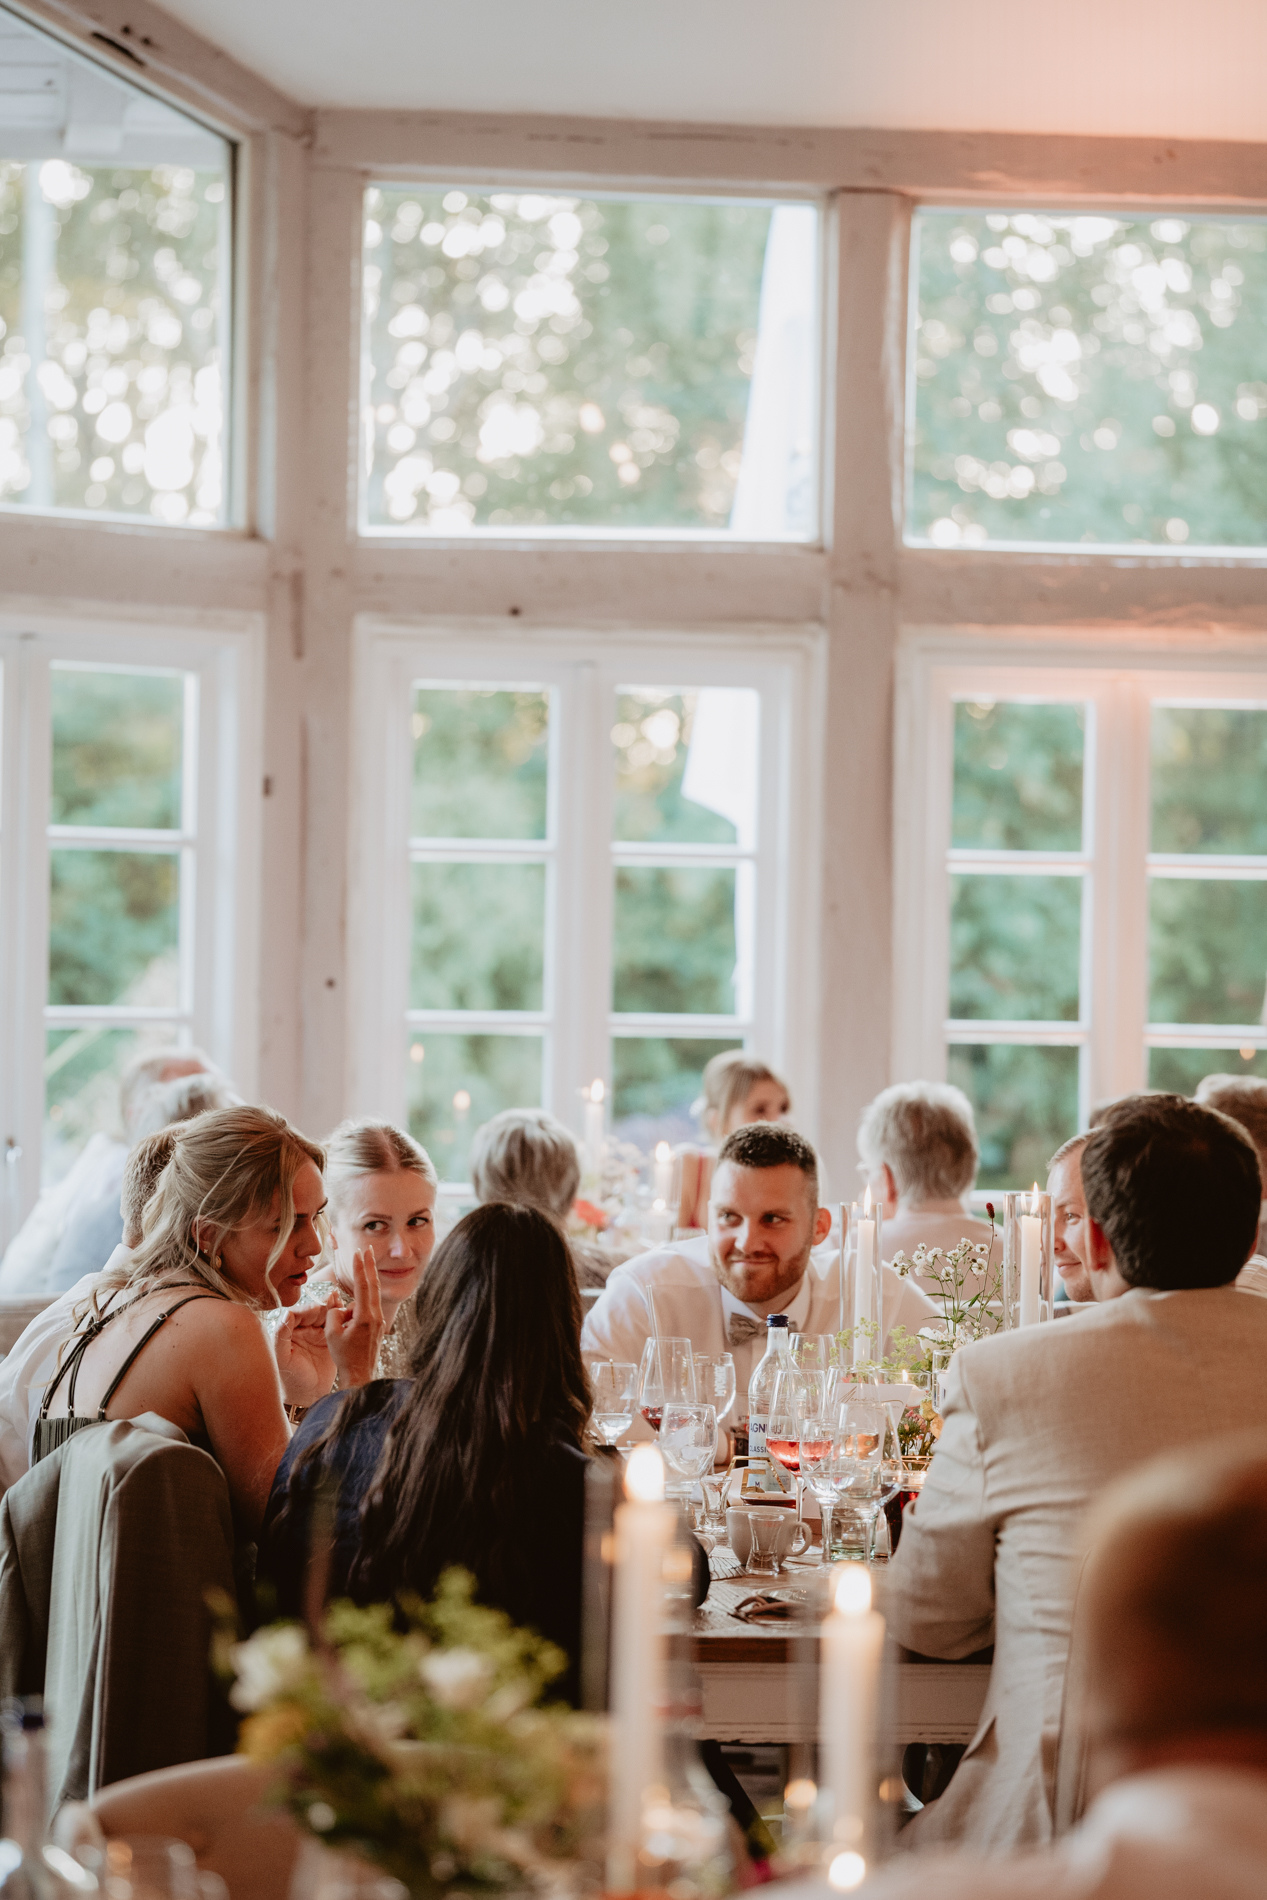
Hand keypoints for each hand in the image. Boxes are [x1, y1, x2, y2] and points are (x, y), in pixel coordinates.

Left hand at [273, 1298, 338, 1407]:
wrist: (307, 1397)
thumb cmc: (289, 1381)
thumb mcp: (282, 1359)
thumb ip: (281, 1335)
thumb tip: (287, 1314)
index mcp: (288, 1332)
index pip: (296, 1313)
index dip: (307, 1309)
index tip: (317, 1310)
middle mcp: (301, 1330)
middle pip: (312, 1312)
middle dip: (322, 1306)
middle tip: (333, 1302)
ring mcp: (316, 1334)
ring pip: (324, 1316)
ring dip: (332, 1307)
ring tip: (339, 1300)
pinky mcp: (329, 1340)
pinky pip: (334, 1326)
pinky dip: (340, 1316)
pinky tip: (346, 1309)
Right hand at [324, 1247, 384, 1389]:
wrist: (360, 1377)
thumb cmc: (344, 1357)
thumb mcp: (332, 1334)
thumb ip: (334, 1313)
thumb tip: (340, 1305)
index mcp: (365, 1317)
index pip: (362, 1286)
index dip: (359, 1267)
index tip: (357, 1252)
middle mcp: (375, 1317)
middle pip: (373, 1285)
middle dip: (370, 1265)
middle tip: (369, 1248)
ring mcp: (378, 1321)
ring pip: (370, 1298)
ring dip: (363, 1288)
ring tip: (355, 1294)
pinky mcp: (377, 1326)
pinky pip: (368, 1308)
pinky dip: (361, 1301)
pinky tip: (352, 1314)